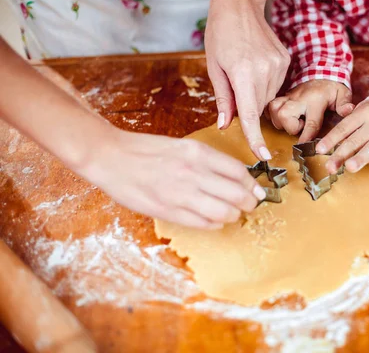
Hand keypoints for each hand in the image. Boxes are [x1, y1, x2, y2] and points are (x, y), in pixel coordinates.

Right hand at [79, 130, 264, 229]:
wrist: (111, 157)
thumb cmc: (146, 150)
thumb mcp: (183, 146)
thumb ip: (208, 161)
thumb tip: (236, 177)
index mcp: (198, 153)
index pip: (239, 172)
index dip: (252, 184)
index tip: (257, 190)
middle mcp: (193, 173)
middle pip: (238, 194)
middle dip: (250, 202)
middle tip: (251, 204)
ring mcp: (181, 194)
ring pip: (225, 212)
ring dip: (234, 215)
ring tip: (232, 214)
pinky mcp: (169, 211)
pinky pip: (204, 224)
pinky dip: (215, 224)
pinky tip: (214, 219)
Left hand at [205, 0, 289, 160]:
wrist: (239, 5)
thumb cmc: (220, 33)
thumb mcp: (214, 67)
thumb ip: (223, 99)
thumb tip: (227, 125)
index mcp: (242, 74)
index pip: (250, 116)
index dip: (255, 139)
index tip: (263, 156)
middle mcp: (265, 71)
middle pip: (258, 107)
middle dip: (247, 107)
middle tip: (235, 87)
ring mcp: (279, 65)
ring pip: (268, 97)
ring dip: (256, 94)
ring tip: (244, 71)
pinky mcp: (285, 60)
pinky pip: (276, 84)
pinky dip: (265, 83)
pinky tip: (255, 65)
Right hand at [268, 80, 353, 141]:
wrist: (320, 72)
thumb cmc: (331, 88)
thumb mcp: (343, 94)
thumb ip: (345, 103)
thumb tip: (347, 111)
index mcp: (315, 99)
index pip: (311, 122)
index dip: (306, 136)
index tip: (303, 146)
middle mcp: (299, 98)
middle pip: (284, 115)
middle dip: (290, 127)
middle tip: (300, 126)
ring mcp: (288, 96)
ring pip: (275, 110)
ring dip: (281, 121)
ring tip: (293, 121)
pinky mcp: (281, 96)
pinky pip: (269, 107)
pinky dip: (273, 115)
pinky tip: (282, 118)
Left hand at [316, 100, 368, 173]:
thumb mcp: (360, 111)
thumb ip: (346, 124)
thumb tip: (327, 142)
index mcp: (363, 113)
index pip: (344, 128)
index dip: (331, 139)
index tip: (319, 150)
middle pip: (355, 140)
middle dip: (341, 154)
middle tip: (330, 166)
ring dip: (362, 157)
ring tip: (350, 167)